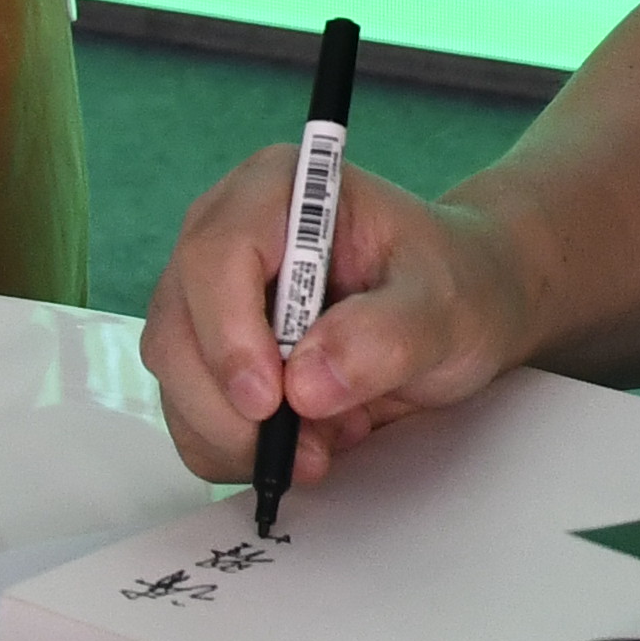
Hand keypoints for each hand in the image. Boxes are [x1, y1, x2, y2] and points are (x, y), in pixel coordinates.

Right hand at [139, 152, 538, 485]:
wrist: (462, 308)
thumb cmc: (453, 282)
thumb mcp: (444, 303)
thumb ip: (386, 335)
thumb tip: (306, 383)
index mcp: (278, 190)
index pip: (216, 256)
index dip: (229, 335)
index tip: (272, 400)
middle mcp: (227, 236)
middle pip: (178, 328)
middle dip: (229, 407)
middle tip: (306, 450)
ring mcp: (210, 299)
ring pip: (176, 381)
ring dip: (238, 436)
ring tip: (327, 440)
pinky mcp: (210, 355)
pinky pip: (191, 417)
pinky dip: (239, 449)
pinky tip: (308, 441)